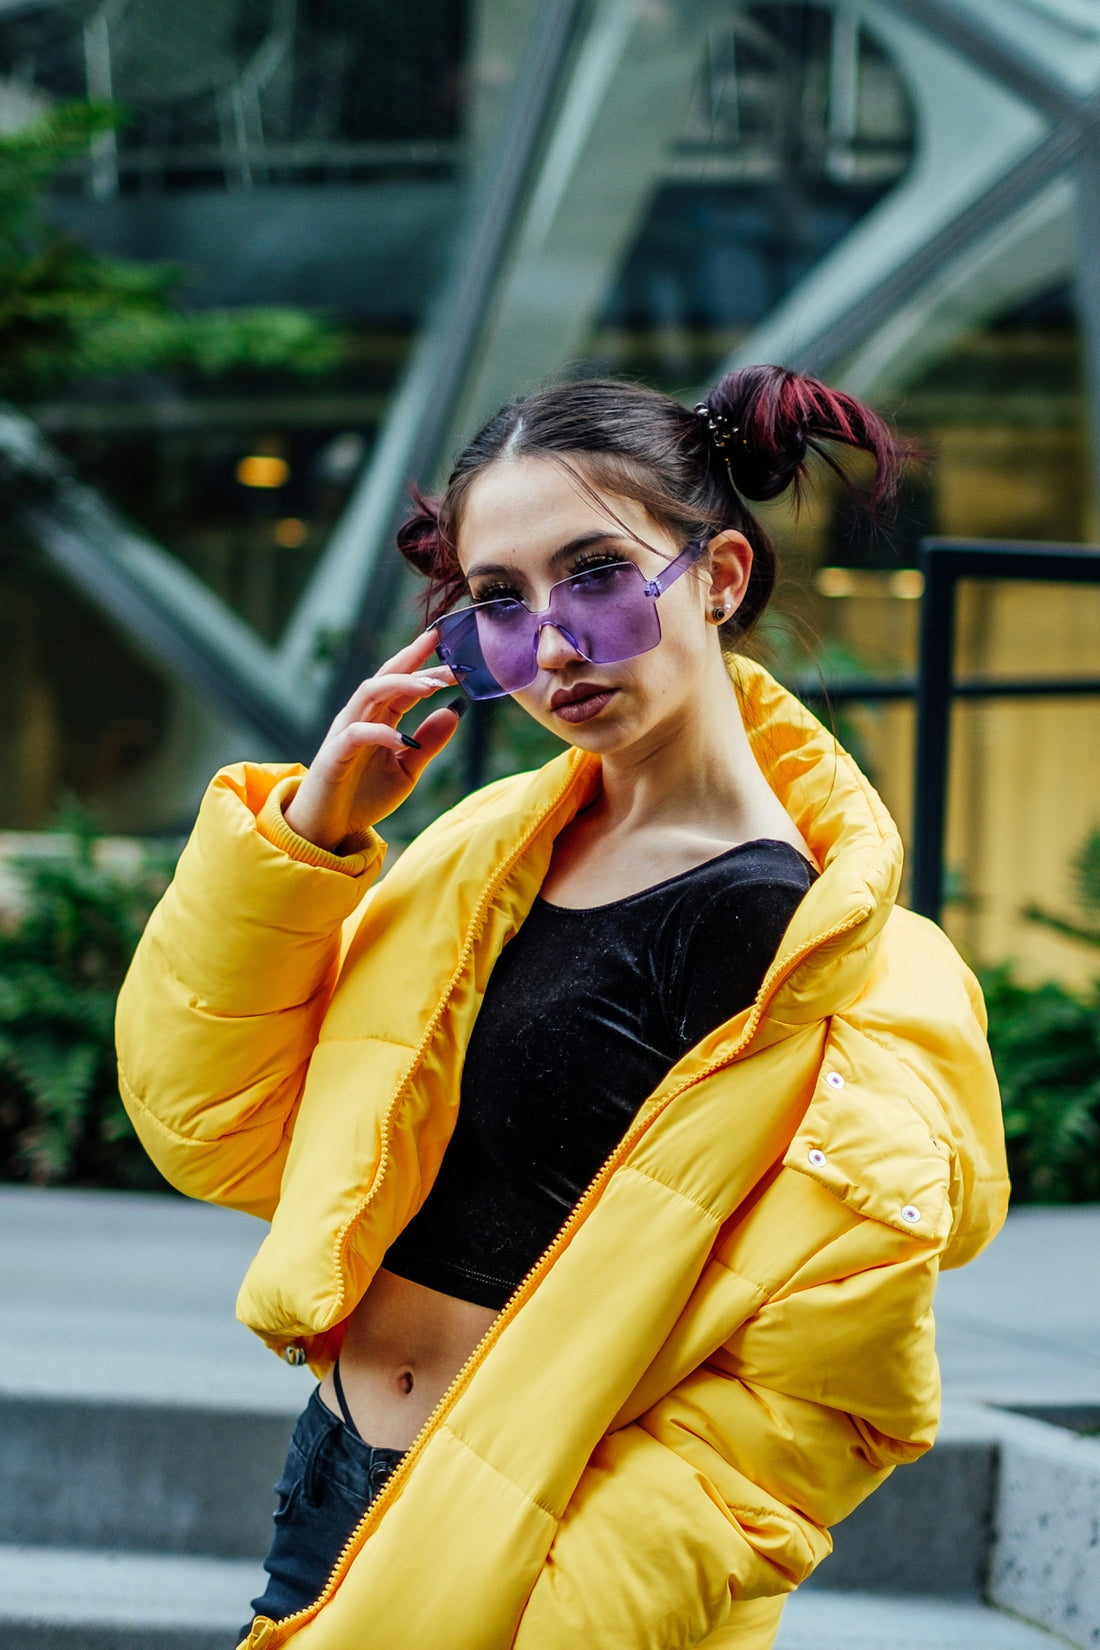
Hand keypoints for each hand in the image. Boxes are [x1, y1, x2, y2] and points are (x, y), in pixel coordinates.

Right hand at [283, 631, 461, 850]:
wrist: (329, 828)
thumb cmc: (363, 797)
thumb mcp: (407, 770)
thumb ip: (428, 743)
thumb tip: (455, 712)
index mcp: (379, 718)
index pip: (404, 684)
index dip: (428, 666)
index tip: (456, 654)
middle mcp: (361, 717)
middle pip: (387, 677)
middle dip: (415, 661)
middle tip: (446, 653)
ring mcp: (345, 733)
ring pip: (368, 694)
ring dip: (400, 686)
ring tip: (431, 686)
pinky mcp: (333, 756)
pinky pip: (355, 734)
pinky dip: (380, 733)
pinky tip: (403, 738)